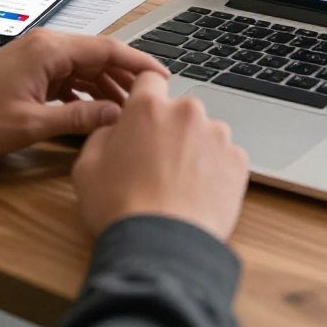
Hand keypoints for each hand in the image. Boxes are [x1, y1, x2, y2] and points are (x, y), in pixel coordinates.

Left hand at [0, 29, 166, 155]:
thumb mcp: (32, 124)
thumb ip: (78, 117)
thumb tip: (116, 115)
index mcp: (50, 50)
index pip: (107, 48)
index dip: (138, 61)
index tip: (161, 76)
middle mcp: (47, 46)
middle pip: (99, 56)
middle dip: (126, 76)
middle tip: (149, 98)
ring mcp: (38, 57)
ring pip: (85, 67)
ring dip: (106, 86)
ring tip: (127, 110)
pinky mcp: (31, 70)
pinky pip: (69, 76)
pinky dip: (85, 91)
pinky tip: (96, 110)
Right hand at [72, 71, 249, 241]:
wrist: (162, 246)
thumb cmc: (121, 208)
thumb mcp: (87, 168)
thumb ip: (102, 135)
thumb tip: (114, 129)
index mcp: (148, 107)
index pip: (150, 80)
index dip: (145, 97)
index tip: (145, 115)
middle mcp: (187, 112)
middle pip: (180, 110)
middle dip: (171, 130)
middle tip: (157, 164)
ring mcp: (217, 135)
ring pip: (205, 134)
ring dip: (195, 150)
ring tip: (179, 186)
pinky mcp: (238, 161)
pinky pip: (226, 158)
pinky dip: (215, 171)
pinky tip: (199, 194)